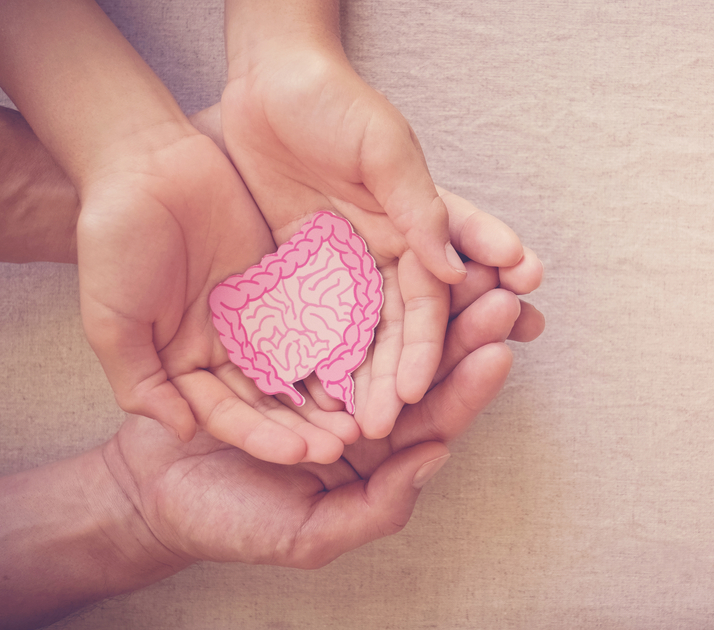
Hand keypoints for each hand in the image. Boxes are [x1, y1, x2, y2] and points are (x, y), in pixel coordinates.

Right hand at [77, 127, 358, 464]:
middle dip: (304, 425)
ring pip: (298, 363)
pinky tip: (369, 357)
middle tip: (345, 444)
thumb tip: (183, 431)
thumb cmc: (115, 241)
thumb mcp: (111, 319)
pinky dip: (337, 338)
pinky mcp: (282, 280)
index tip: (299, 455)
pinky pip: (315, 313)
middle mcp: (225, 348)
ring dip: (327, 391)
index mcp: (183, 365)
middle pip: (270, 399)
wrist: (145, 164)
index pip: (229, 415)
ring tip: (364, 414)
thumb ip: (141, 380)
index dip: (262, 437)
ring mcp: (256, 315)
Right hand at [104, 284, 534, 566]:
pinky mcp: (290, 329)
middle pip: (422, 362)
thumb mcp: (305, 533)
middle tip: (499, 293)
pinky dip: (366, 276)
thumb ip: (376, 508)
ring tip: (465, 261)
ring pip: (388, 324)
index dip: (467, 385)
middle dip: (462, 328)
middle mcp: (361, 400)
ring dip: (429, 293)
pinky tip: (396, 245)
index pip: (433, 416)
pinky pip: (334, 302)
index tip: (499, 351)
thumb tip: (437, 458)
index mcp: (376, 450)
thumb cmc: (225, 520)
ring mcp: (327, 361)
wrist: (149, 485)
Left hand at [219, 46, 535, 436]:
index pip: (429, 300)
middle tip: (385, 426)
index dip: (427, 345)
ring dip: (355, 382)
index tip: (418, 388)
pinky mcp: (298, 268)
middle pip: (394, 331)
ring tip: (349, 430)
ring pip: (353, 336)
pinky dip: (306, 357)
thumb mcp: (385, 149)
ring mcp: (341, 266)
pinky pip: (303, 320)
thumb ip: (419, 209)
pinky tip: (302, 398)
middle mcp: (385, 256)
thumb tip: (455, 273)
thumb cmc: (337, 103)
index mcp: (416, 231)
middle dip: (394, 378)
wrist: (271, 78)